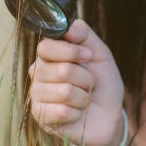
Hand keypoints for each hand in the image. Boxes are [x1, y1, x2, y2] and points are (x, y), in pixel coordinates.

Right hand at [28, 19, 125, 145]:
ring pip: (64, 91)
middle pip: (61, 70)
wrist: (108, 115)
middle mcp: (37, 73)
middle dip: (85, 78)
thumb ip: (84, 34)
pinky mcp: (40, 116)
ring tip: (83, 99)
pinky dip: (77, 113)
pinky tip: (76, 113)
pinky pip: (62, 111)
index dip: (70, 52)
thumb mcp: (100, 54)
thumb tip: (68, 29)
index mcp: (48, 56)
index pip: (45, 47)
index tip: (88, 56)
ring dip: (83, 97)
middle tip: (88, 84)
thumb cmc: (102, 83)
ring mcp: (37, 95)